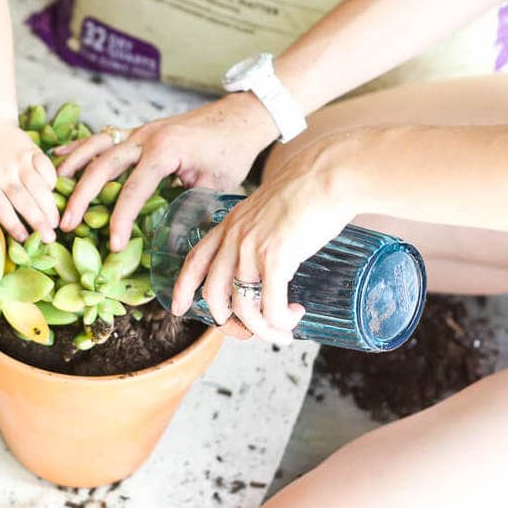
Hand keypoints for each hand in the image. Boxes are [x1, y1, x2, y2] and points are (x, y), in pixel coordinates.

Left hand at [0, 122, 58, 242]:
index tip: (23, 238)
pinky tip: (55, 194)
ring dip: (49, 205)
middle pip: (24, 201)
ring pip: (38, 187)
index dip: (13, 224)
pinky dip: (52, 180)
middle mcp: (4, 174)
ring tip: (56, 222)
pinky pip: (46, 168)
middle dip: (38, 221)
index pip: (1, 208)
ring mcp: (20, 161)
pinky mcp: (32, 151)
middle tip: (49, 238)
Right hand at [56, 93, 276, 250]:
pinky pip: (104, 138)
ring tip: (52, 188)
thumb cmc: (232, 151)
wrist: (242, 117)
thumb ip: (191, 210)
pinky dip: (80, 148)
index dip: (121, 219)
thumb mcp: (217, 186)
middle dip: (82, 196)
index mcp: (164, 151)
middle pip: (102, 166)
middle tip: (66, 223)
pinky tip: (59, 156)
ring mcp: (140, 131)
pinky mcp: (140, 131)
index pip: (134, 189)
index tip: (113, 244)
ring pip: (97, 146)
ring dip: (73, 167)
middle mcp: (146, 137)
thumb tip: (172, 243)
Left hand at [171, 140, 356, 342]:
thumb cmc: (310, 189)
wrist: (328, 174)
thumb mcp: (270, 208)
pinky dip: (281, 320)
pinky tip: (295, 314)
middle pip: (213, 294)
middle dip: (227, 323)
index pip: (195, 260)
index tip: (178, 308)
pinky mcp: (275, 259)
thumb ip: (262, 232)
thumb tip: (273, 260)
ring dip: (263, 329)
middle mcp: (234, 238)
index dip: (183, 287)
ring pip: (243, 307)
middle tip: (247, 333)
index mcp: (230, 224)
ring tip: (283, 331)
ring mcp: (251, 250)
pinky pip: (270, 307)